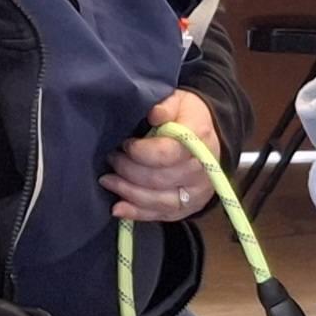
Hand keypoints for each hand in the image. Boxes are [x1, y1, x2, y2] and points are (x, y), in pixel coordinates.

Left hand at [102, 90, 220, 221]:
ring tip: (107, 180)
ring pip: (156, 200)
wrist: (207, 138)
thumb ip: (166, 105)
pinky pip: (160, 215)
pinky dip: (136, 213)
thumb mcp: (179, 100)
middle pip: (158, 179)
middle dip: (128, 170)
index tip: (126, 144)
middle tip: (112, 158)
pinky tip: (118, 208)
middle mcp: (201, 172)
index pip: (166, 154)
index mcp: (200, 142)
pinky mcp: (187, 208)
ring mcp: (195, 194)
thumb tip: (154, 113)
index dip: (140, 152)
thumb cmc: (188, 117)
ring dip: (127, 192)